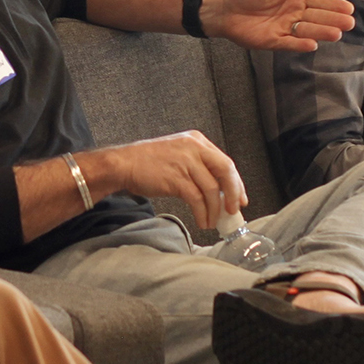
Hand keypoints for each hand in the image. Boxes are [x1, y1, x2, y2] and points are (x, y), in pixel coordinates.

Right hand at [109, 132, 246, 228]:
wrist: (122, 164)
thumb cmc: (148, 162)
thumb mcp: (179, 155)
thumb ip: (198, 167)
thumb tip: (219, 191)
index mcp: (197, 141)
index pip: (225, 162)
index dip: (236, 183)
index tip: (240, 199)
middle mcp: (194, 148)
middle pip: (225, 171)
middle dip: (233, 194)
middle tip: (233, 211)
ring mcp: (185, 162)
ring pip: (211, 188)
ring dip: (215, 209)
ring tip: (212, 221)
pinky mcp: (176, 178)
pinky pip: (197, 199)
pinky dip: (202, 212)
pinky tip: (202, 221)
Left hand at [203, 0, 355, 50]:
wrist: (223, 5)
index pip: (319, 0)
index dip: (334, 4)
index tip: (349, 8)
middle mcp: (294, 13)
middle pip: (318, 17)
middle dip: (334, 20)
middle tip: (349, 23)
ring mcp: (285, 28)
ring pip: (308, 30)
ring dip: (322, 32)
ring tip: (337, 33)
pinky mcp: (273, 40)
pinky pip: (290, 43)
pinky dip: (300, 44)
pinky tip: (313, 45)